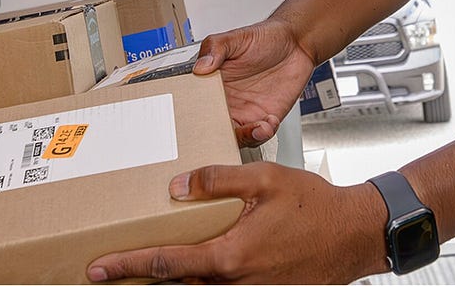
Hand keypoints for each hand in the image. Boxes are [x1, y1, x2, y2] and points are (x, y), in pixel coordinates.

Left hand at [87, 162, 388, 283]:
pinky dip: (198, 283)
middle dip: (140, 281)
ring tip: (142, 271)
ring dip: (169, 284)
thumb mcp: (265, 179)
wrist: (353, 234)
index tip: (100, 266)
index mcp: (231, 255)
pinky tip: (190, 270)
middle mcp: (236, 282)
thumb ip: (219, 179)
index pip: (167, 263)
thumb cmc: (315, 206)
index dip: (129, 264)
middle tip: (108, 273)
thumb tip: (179, 185)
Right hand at [193, 20, 315, 145]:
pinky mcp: (265, 118)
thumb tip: (200, 66)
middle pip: (212, 128)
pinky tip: (268, 122)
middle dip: (216, 136)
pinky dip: (262, 134)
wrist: (296, 43)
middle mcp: (227, 101)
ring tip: (254, 127)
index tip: (197, 122)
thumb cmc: (265, 37)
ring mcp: (246, 111)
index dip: (193, 118)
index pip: (195, 106)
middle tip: (225, 132)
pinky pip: (259, 135)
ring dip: (243, 137)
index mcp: (212, 83)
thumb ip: (215, 48)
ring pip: (235, 137)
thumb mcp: (235, 37)